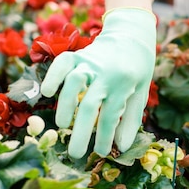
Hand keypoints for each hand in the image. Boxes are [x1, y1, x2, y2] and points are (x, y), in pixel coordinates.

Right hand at [40, 7, 156, 158]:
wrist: (133, 35)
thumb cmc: (137, 70)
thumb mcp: (141, 93)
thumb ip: (130, 120)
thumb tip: (120, 148)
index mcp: (125, 84)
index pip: (111, 116)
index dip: (104, 137)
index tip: (99, 153)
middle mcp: (107, 73)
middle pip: (90, 105)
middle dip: (81, 132)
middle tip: (75, 153)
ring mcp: (91, 62)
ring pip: (74, 82)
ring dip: (66, 105)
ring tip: (63, 125)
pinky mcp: (78, 54)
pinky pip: (62, 63)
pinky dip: (53, 76)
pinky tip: (47, 92)